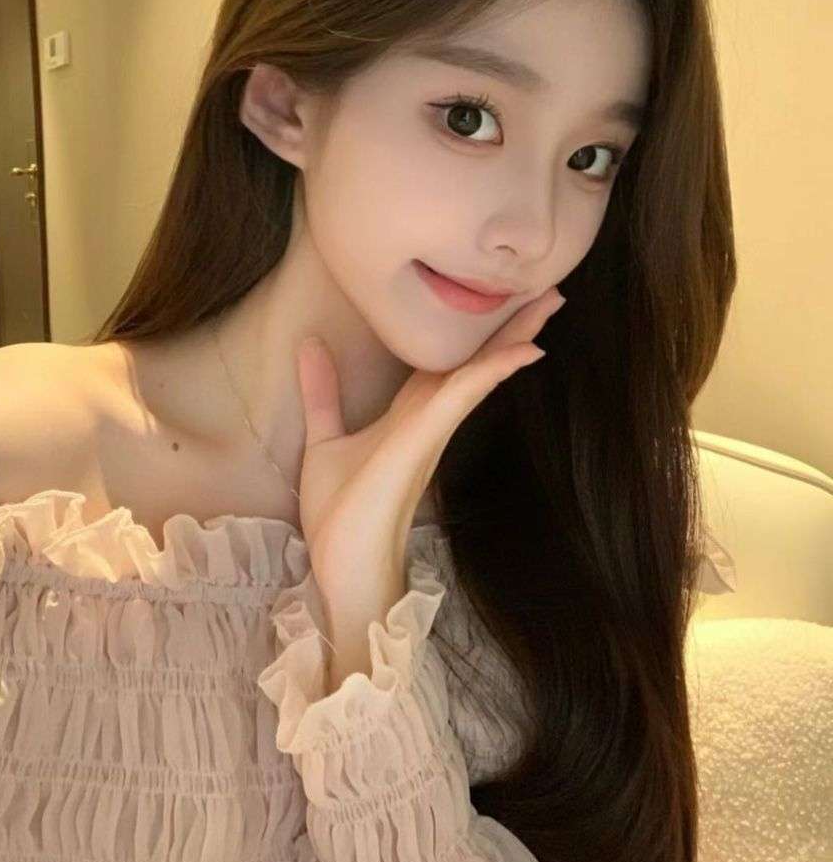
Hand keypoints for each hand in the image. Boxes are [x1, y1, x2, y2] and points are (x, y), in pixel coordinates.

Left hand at [294, 285, 566, 607]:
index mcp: (412, 415)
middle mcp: (430, 419)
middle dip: (512, 326)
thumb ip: (323, 394)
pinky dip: (491, 371)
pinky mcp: (422, 442)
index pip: (451, 362)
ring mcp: (432, 430)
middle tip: (550, 289)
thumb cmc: (340, 517)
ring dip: (515, 336)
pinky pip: (463, 397)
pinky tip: (522, 351)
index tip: (505, 299)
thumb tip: (309, 344)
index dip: (479, 331)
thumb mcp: (324, 441)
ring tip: (550, 302)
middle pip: (477, 361)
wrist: (344, 572)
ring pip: (480, 372)